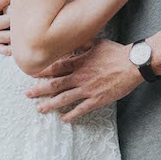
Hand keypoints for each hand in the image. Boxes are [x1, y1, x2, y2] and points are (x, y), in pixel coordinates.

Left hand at [24, 39, 139, 121]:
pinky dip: (72, 114)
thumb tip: (72, 40)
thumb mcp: (97, 42)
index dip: (42, 71)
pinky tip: (64, 119)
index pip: (55, 67)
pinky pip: (82, 109)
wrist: (133, 64)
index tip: (31, 74)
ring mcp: (88, 89)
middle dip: (39, 89)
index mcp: (79, 62)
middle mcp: (80, 76)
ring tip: (40, 109)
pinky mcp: (97, 99)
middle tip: (27, 94)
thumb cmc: (116, 52)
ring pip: (65, 98)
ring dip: (50, 104)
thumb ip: (82, 43)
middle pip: (55, 84)